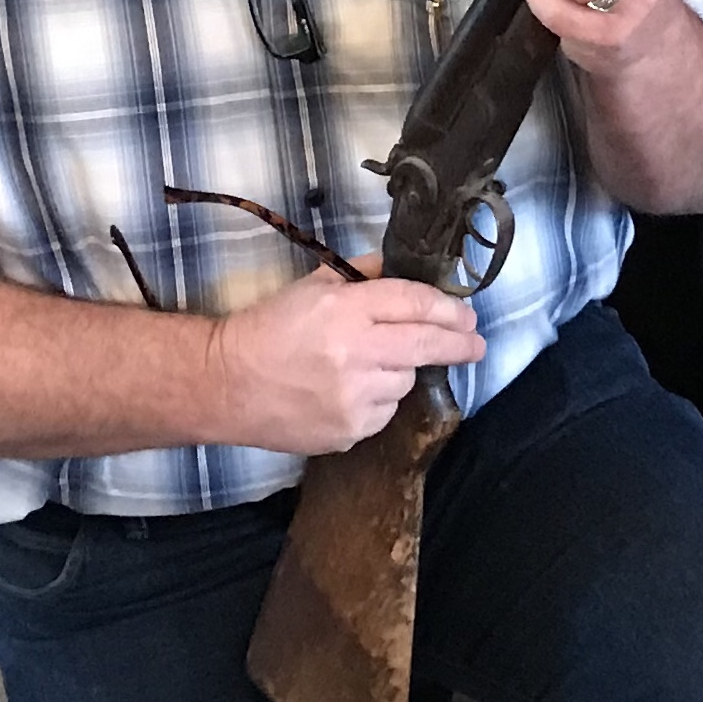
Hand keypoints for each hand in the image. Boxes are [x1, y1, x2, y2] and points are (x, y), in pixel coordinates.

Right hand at [204, 262, 481, 454]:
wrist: (226, 385)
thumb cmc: (268, 328)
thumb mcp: (312, 286)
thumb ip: (361, 275)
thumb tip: (402, 269)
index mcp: (345, 311)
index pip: (414, 303)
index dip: (447, 308)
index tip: (467, 314)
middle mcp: (355, 354)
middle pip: (426, 345)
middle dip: (459, 343)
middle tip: (476, 342)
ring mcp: (354, 398)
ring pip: (405, 382)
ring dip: (401, 370)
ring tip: (369, 364)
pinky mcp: (348, 432)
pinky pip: (383, 412)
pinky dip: (378, 400)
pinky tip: (350, 390)